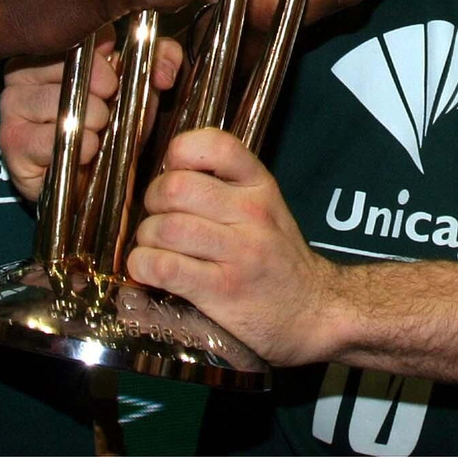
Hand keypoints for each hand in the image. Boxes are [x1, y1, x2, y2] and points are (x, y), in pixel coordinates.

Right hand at [0, 28, 183, 202]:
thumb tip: (162, 70)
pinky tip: (88, 150)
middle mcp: (21, 71)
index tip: (117, 78)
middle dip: (103, 90)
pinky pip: (48, 138)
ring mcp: (12, 106)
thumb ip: (160, 61)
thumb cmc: (111, 125)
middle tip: (109, 108)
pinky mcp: (12, 142)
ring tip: (99, 130)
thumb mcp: (140, 87)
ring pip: (61, 101)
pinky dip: (78, 145)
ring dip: (93, 119)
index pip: (80, 35)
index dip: (108, 59)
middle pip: (71, 67)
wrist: (90, 185)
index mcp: (49, 47)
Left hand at [128, 128, 347, 366]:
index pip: (214, 145)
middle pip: (175, 187)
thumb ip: (225, 186)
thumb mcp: (266, 207)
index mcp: (260, 186)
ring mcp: (238, 253)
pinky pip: (164, 266)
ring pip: (165, 227)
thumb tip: (166, 176)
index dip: (180, 153)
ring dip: (146, 240)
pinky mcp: (222, 290)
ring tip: (155, 249)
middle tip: (158, 218)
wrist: (314, 312)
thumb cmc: (278, 259)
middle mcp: (251, 213)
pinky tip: (149, 271)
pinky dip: (144, 266)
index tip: (174, 173)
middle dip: (152, 202)